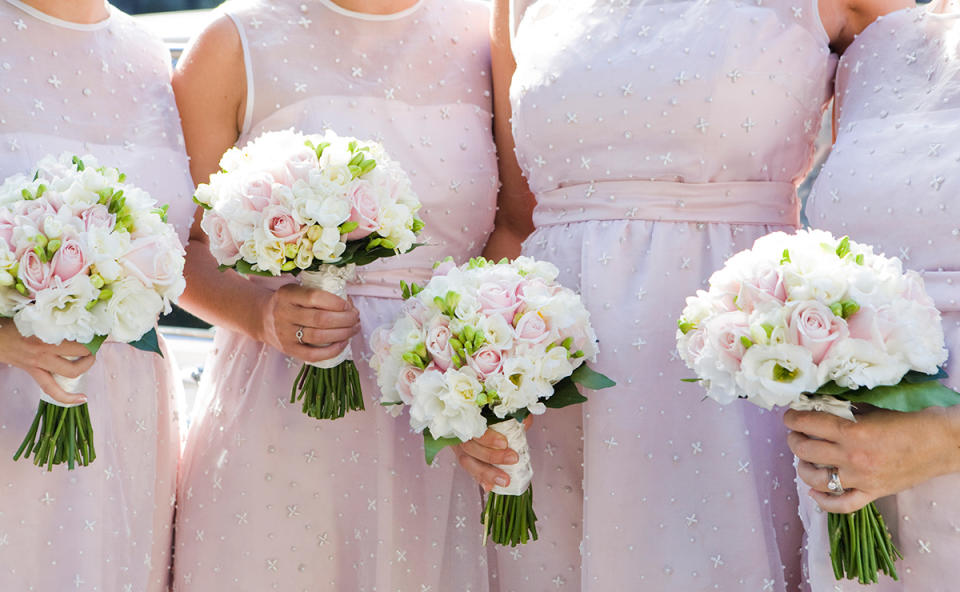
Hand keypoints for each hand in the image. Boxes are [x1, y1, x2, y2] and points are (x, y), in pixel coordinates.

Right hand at [0, 321, 95, 404]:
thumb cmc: (14, 325)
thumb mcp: (34, 315)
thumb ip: (53, 317)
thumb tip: (72, 312)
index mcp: (46, 333)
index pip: (77, 334)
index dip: (90, 334)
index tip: (97, 332)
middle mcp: (45, 349)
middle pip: (79, 352)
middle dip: (91, 349)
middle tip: (93, 346)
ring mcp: (40, 363)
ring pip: (71, 371)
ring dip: (85, 367)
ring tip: (89, 361)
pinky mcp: (34, 373)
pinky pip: (52, 389)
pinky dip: (67, 397)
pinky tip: (82, 399)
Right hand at [259, 284, 359, 362]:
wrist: (262, 318)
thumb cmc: (288, 302)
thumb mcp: (296, 290)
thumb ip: (317, 293)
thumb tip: (349, 303)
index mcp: (287, 294)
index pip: (314, 297)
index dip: (336, 302)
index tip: (348, 304)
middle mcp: (284, 313)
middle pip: (320, 319)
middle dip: (345, 319)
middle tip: (356, 317)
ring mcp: (285, 334)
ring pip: (319, 337)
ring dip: (343, 334)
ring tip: (354, 329)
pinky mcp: (288, 349)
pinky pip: (312, 355)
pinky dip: (332, 351)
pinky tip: (343, 344)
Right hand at [454, 415, 532, 491]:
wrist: (476, 417)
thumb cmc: (488, 412)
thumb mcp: (501, 410)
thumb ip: (513, 413)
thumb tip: (525, 420)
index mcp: (466, 418)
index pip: (473, 428)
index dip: (487, 438)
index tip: (504, 443)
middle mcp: (459, 433)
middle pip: (470, 448)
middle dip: (492, 456)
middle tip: (513, 459)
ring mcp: (458, 447)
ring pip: (467, 462)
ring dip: (486, 473)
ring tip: (504, 481)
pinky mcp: (463, 458)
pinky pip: (470, 470)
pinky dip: (480, 479)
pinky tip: (490, 487)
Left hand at [784, 406, 959, 512]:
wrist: (942, 443)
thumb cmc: (910, 420)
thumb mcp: (872, 408)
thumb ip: (844, 410)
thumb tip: (817, 406)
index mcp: (852, 432)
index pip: (808, 423)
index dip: (792, 418)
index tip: (789, 416)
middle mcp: (852, 457)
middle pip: (805, 450)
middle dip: (794, 439)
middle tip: (795, 434)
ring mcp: (861, 479)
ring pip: (815, 478)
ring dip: (802, 467)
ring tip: (803, 458)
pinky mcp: (872, 493)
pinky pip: (842, 504)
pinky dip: (823, 500)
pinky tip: (814, 491)